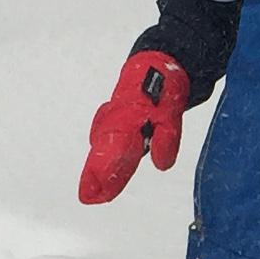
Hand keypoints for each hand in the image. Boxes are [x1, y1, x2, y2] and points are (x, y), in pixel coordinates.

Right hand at [79, 50, 188, 203]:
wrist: (157, 60)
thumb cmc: (165, 86)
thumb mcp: (172, 113)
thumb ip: (167, 138)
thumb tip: (161, 165)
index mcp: (129, 120)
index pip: (113, 154)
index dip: (103, 175)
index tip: (92, 194)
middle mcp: (118, 121)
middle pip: (104, 153)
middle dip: (96, 175)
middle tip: (88, 197)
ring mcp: (117, 118)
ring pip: (105, 146)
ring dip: (99, 167)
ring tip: (93, 189)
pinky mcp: (120, 116)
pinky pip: (109, 138)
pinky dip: (106, 154)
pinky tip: (106, 166)